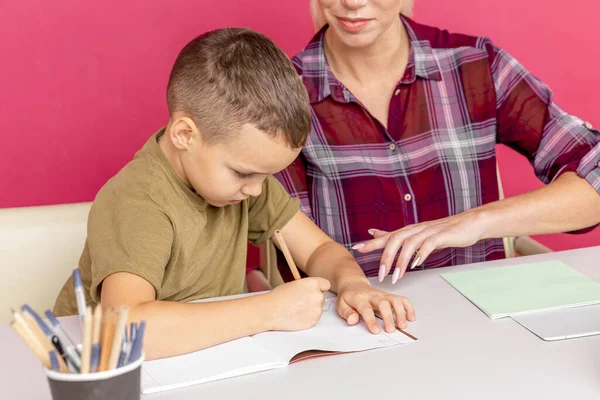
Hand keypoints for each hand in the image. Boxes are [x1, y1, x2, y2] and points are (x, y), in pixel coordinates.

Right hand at [267, 277, 330, 330]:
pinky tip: (296, 316)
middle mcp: (318, 296)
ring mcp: (317, 310)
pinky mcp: (313, 321)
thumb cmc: (279, 296)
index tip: (314, 291)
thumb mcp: (294, 284)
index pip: (326, 285)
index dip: (320, 288)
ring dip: (310, 310)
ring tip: (296, 309)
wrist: (271, 311)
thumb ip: (307, 286)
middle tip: (300, 302)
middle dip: (313, 300)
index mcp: (313, 284)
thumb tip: (312, 291)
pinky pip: (313, 319)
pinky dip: (307, 318)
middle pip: (321, 298)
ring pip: (318, 309)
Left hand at [336, 280, 414, 333]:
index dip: (371, 320)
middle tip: (391, 330)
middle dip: (388, 317)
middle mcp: (373, 295)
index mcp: (359, 298)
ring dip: (401, 312)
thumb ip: (347, 313)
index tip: (376, 331)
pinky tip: (411, 318)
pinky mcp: (390, 296)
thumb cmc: (348, 297)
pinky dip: (408, 307)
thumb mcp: (341, 305)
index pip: (366, 309)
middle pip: (383, 303)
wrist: (353, 284)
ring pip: (395, 300)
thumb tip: (352, 320)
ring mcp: (383, 295)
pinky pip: (402, 299)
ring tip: (402, 326)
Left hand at [352, 211, 486, 283]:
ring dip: (401, 261)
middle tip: (381, 275)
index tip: (357, 248)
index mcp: (409, 231)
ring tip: (396, 277)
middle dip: (386, 257)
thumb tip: (373, 233)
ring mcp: (429, 231)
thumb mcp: (417, 234)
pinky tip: (416, 264)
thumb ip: (396, 236)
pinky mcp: (442, 235)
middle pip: (396, 240)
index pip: (387, 236)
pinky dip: (421, 254)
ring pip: (410, 244)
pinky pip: (429, 244)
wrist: (468, 224)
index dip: (372, 242)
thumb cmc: (442, 232)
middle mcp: (416, 229)